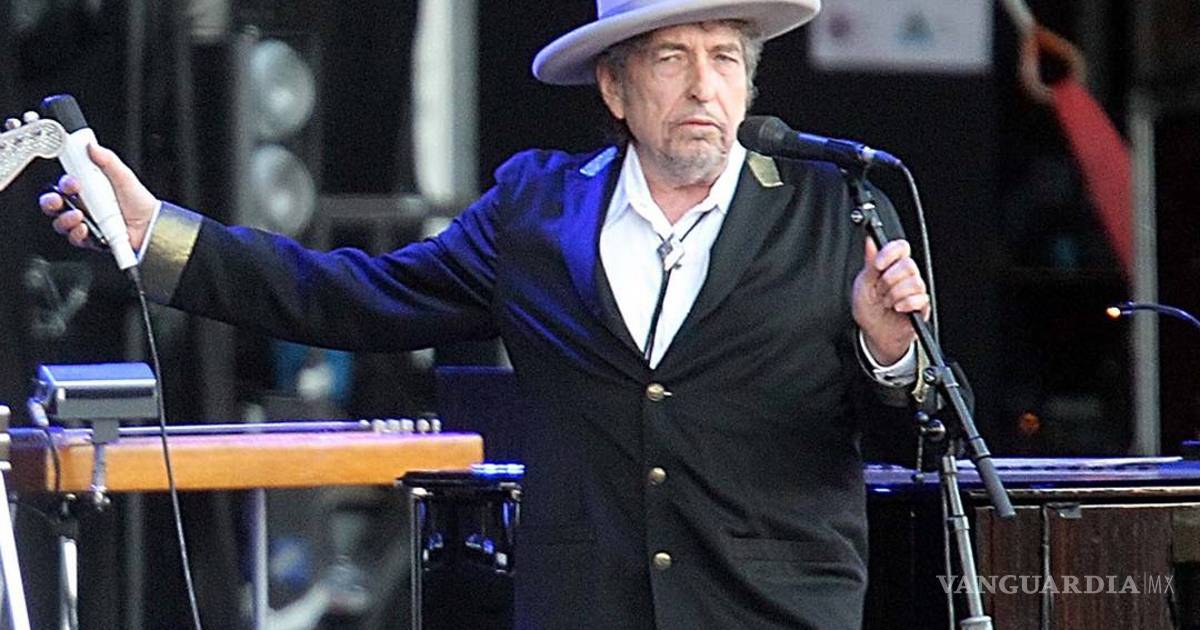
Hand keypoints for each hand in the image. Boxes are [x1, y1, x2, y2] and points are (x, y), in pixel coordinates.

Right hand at [39, 143, 157, 250]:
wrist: (152, 224)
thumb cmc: (139, 201)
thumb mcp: (124, 176)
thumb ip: (108, 160)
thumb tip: (93, 146)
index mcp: (88, 190)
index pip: (65, 185)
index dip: (64, 183)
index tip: (72, 182)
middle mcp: (84, 207)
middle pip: (56, 205)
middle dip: (51, 202)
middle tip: (58, 200)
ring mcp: (87, 223)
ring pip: (62, 223)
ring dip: (65, 219)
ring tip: (79, 215)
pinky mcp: (92, 240)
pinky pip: (76, 238)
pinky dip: (77, 234)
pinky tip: (86, 229)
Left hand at [852, 237, 929, 364]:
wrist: (874, 333)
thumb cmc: (868, 308)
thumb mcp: (863, 284)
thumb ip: (870, 262)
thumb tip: (871, 240)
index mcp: (891, 266)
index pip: (901, 248)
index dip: (890, 253)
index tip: (878, 265)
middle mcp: (906, 276)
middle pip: (908, 265)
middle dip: (889, 280)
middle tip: (880, 291)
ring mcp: (915, 290)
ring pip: (914, 282)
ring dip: (894, 295)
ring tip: (887, 303)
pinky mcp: (922, 305)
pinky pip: (920, 299)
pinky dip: (905, 304)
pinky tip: (897, 308)